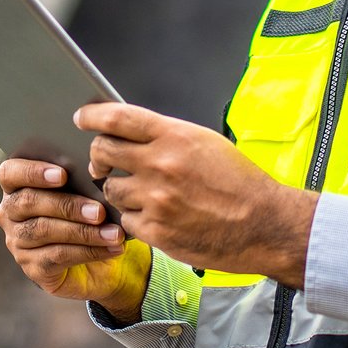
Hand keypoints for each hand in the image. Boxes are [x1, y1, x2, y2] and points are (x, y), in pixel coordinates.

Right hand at [0, 156, 147, 317]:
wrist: (98, 264)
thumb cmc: (87, 218)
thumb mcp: (84, 197)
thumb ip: (81, 184)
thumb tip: (96, 179)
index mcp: (16, 187)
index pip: (9, 173)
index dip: (32, 172)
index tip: (63, 174)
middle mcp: (10, 214)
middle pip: (28, 202)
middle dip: (67, 205)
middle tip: (99, 211)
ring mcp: (18, 243)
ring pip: (45, 231)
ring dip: (83, 231)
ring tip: (113, 233)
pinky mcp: (33, 268)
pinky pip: (58, 256)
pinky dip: (89, 251)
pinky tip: (111, 248)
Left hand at [76, 102, 315, 288]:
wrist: (265, 225)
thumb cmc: (239, 183)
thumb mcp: (204, 143)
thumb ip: (166, 136)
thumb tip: (131, 132)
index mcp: (174, 137)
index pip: (116, 118)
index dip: (92, 116)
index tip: (82, 118)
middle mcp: (160, 166)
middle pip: (102, 151)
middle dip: (99, 155)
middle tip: (104, 161)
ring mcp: (155, 201)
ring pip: (110, 189)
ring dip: (119, 190)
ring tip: (141, 193)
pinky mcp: (156, 232)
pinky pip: (125, 220)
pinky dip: (134, 218)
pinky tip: (154, 216)